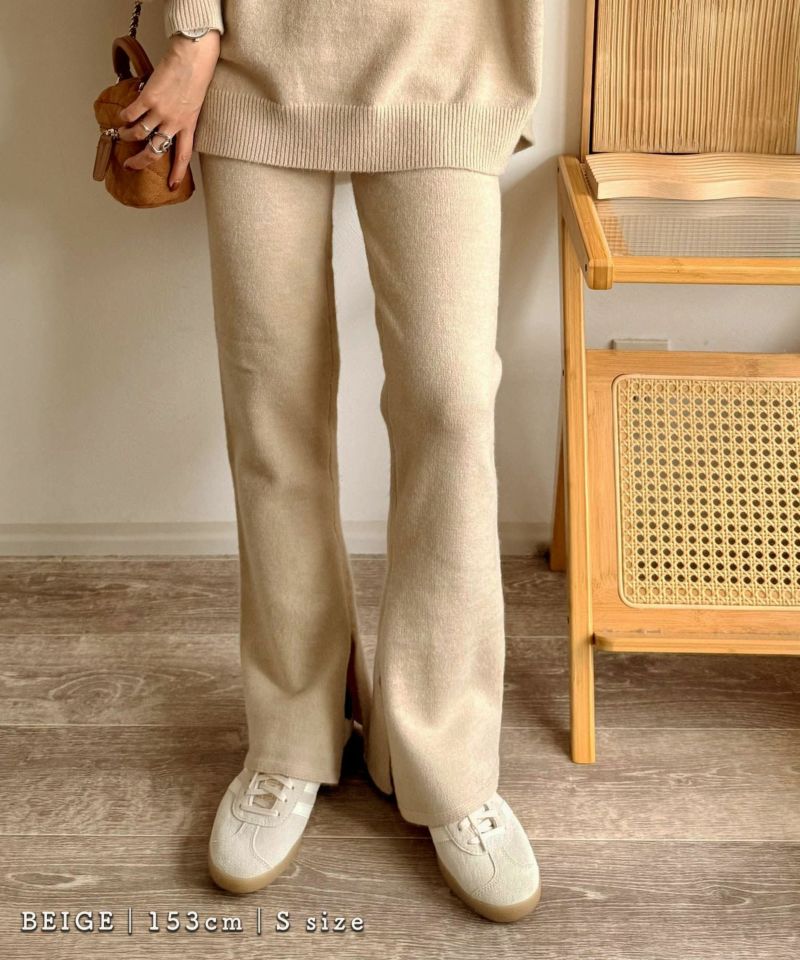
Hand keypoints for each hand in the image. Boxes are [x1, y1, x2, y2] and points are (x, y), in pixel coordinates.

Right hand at [117, 32, 220, 189]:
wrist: (193, 55)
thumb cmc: (198, 74)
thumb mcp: (196, 102)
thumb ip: (183, 115)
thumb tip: (171, 122)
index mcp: (189, 125)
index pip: (183, 156)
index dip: (177, 173)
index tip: (172, 186)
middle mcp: (174, 122)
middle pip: (155, 151)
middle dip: (141, 162)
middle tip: (131, 166)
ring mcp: (160, 111)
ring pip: (139, 134)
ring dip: (128, 137)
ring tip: (123, 135)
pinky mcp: (148, 97)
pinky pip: (130, 114)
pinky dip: (123, 117)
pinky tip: (121, 116)